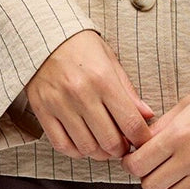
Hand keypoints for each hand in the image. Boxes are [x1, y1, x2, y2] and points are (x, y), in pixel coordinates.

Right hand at [25, 30, 154, 159]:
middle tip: (124, 145)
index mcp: (103, 79)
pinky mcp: (42, 111)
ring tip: (105, 145)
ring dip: (100, 153)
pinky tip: (84, 143)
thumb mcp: (110, 61)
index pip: (130, 123)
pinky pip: (62, 145)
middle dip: (121, 149)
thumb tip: (147, 115)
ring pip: (87, 147)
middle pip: (110, 141)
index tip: (142, 141)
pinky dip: (76, 151)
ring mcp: (60, 104)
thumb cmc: (81, 47)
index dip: (141, 139)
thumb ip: (128, 91)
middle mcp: (81, 94)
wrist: (45, 35)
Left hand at [120, 69, 189, 188]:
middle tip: (152, 164)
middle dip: (147, 175)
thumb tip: (139, 144)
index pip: (138, 164)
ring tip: (174, 170)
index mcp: (178, 134)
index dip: (130, 163)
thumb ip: (161, 127)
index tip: (134, 158)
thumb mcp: (185, 104)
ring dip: (168, 185)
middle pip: (151, 186)